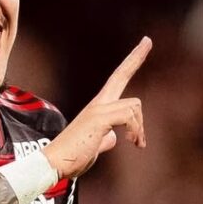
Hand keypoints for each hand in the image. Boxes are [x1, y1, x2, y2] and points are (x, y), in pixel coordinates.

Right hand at [43, 37, 150, 178]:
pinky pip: (129, 117)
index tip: (142, 45)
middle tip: (148, 39)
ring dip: (140, 127)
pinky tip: (132, 143)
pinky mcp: (99, 118)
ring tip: (137, 143)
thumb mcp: (94, 146)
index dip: (130, 63)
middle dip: (136, 57)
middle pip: (120, 75)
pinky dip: (135, 131)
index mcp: (98, 108)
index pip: (116, 80)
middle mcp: (98, 103)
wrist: (54, 163)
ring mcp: (98, 109)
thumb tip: (113, 139)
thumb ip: (105, 139)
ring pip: (134, 105)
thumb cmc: (72, 157)